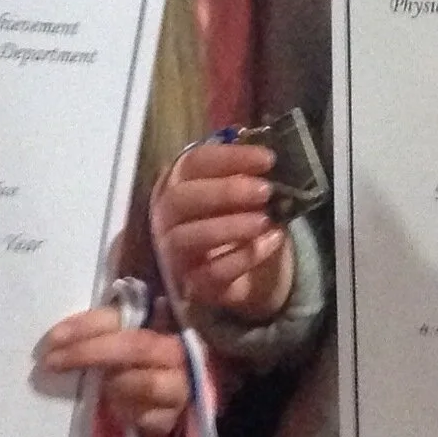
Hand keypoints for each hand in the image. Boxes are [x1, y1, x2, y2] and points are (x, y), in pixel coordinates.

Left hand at [37, 307, 190, 436]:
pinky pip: (147, 417)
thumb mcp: (123, 340)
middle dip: (88, 353)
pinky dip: (127, 413)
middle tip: (51, 362)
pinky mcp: (176, 417)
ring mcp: (180, 385)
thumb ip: (103, 333)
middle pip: (133, 346)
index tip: (52, 339)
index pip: (119, 318)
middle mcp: (175, 350)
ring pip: (146, 383)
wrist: (172, 396)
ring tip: (99, 389)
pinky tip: (115, 411)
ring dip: (114, 386)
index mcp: (159, 320)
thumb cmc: (137, 363)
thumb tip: (60, 338)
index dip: (84, 326)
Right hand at [150, 138, 292, 322]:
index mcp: (177, 182)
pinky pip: (211, 273)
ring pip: (187, 237)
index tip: (267, 159)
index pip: (193, 162)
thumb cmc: (237, 219)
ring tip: (265, 220)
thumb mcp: (243, 191)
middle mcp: (167, 216)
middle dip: (224, 191)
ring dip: (229, 226)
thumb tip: (265, 151)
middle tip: (265, 190)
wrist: (244, 272)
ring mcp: (174, 253)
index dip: (229, 158)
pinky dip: (243, 257)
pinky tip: (270, 242)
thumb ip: (247, 171)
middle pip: (181, 198)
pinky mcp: (191, 285)